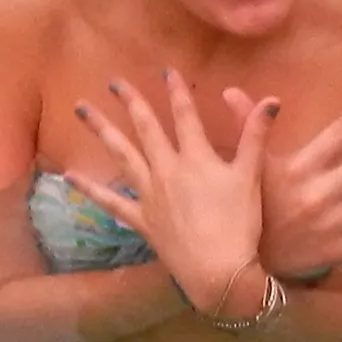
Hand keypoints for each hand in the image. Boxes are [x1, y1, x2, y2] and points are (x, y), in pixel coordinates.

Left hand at [65, 72, 272, 317]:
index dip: (177, 92)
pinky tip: (69, 176)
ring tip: (82, 110)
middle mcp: (167, 170)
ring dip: (102, 130)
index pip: (185, 116)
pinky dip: (90, 189)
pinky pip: (110, 201)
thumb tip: (272, 99)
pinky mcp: (141, 220)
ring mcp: (150, 195)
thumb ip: (255, 135)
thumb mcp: (252, 177)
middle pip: (146, 128)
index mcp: (196, 158)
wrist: (218, 271)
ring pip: (121, 155)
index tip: (168, 71)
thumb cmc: (239, 225)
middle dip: (131, 101)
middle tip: (113, 81)